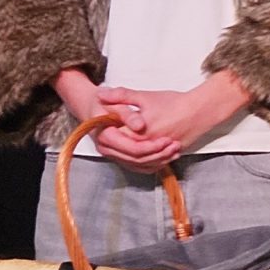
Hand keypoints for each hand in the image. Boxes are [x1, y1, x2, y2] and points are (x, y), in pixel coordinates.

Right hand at [56, 67, 179, 171]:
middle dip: (159, 155)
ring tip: (175, 151)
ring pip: (139, 166)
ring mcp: (114, 155)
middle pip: (137, 160)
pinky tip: (167, 156)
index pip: (133, 149)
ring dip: (159, 161)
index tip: (167, 140)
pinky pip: (139, 166)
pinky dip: (154, 163)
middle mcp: (107, 149)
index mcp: (106, 137)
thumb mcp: (115, 103)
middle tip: (175, 146)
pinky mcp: (120, 158)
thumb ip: (128, 114)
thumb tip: (139, 126)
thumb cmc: (105, 103)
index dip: (152, 147)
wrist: (94, 108)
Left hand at [96, 73, 249, 163]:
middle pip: (126, 155)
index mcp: (140, 133)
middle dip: (118, 148)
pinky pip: (154, 165)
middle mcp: (150, 146)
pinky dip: (145, 163)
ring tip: (124, 149)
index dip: (108, 134)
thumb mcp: (145, 96)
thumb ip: (121, 96)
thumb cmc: (175, 102)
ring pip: (140, 163)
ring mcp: (161, 153)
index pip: (115, 140)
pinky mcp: (171, 155)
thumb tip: (100, 95)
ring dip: (130, 158)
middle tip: (111, 139)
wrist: (201, 109)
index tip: (106, 126)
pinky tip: (141, 157)